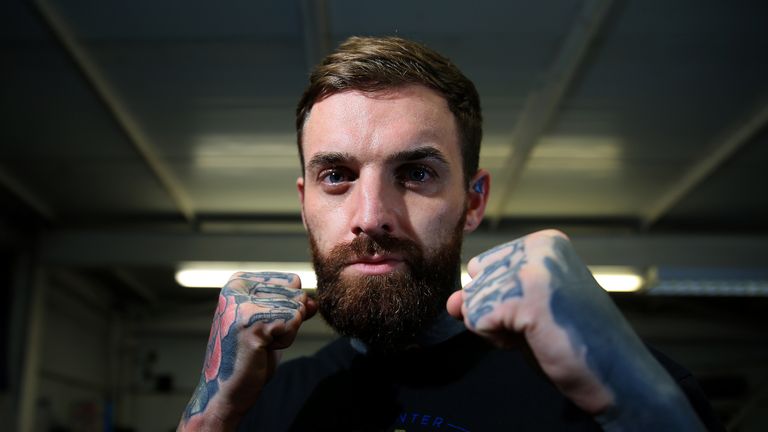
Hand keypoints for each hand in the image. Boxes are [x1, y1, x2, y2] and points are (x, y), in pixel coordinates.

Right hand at [179, 272, 316, 430]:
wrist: (228, 390)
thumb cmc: (251, 356)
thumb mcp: (275, 322)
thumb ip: (294, 306)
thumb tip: (313, 302)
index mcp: (238, 282)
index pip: (292, 280)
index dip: (288, 306)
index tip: (262, 325)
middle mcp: (237, 288)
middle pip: (296, 293)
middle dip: (288, 320)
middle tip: (261, 338)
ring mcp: (244, 306)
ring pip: (296, 309)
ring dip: (286, 333)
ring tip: (261, 344)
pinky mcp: (253, 325)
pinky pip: (293, 324)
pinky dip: (285, 341)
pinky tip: (263, 350)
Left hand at [447, 230, 704, 428]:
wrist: (614, 374)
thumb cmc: (571, 340)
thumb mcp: (522, 308)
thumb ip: (484, 296)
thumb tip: (452, 302)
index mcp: (545, 241)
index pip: (483, 265)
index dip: (501, 298)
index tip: (538, 310)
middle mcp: (539, 246)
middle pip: (476, 281)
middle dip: (495, 311)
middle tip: (537, 325)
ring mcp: (533, 269)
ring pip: (473, 301)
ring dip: (497, 327)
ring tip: (537, 332)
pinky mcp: (524, 297)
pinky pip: (477, 319)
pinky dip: (497, 338)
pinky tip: (531, 340)